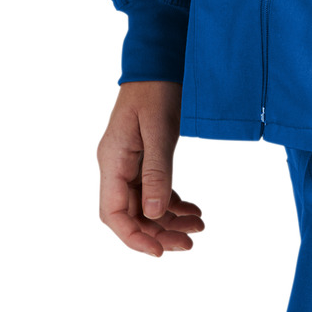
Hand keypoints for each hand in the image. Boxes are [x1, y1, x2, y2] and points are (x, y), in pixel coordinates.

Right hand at [97, 80, 204, 256]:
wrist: (160, 59)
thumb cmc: (156, 88)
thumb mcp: (159, 129)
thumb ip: (156, 172)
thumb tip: (153, 213)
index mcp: (112, 160)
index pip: (113, 213)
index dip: (134, 237)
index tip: (160, 251)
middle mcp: (117, 165)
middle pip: (132, 213)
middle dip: (159, 232)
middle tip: (190, 243)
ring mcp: (130, 162)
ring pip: (146, 204)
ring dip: (170, 219)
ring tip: (199, 227)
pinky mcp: (145, 156)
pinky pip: (155, 189)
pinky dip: (173, 202)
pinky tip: (193, 210)